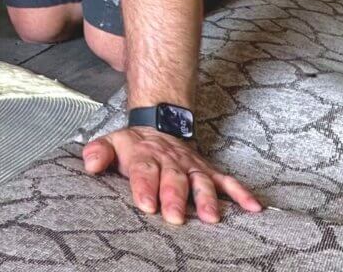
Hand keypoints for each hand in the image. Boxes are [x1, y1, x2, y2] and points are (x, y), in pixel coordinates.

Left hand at [82, 126, 261, 223]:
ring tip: (211, 217)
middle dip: (175, 197)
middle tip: (176, 217)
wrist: (159, 125)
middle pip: (173, 179)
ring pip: (201, 181)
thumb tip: (89, 163)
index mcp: (145, 156)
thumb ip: (99, 153)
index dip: (145, 186)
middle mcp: (171, 162)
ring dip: (206, 198)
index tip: (146, 204)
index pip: (144, 171)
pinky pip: (227, 181)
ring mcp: (192, 166)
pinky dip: (241, 193)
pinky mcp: (208, 171)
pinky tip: (254, 207)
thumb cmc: (134, 145)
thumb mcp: (112, 142)